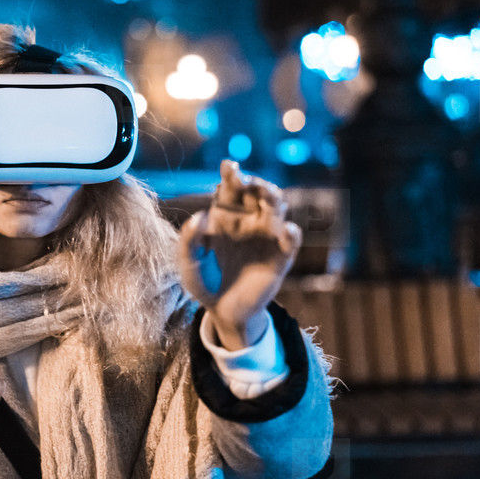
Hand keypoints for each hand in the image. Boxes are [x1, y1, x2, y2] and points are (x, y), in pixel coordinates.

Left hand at [177, 160, 301, 348]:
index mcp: (225, 216)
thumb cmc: (204, 281)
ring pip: (277, 209)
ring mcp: (266, 237)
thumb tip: (198, 217)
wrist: (222, 311)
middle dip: (255, 182)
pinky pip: (291, 241)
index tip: (229, 167)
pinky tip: (285, 229)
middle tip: (246, 181)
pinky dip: (291, 233)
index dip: (232, 174)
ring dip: (274, 199)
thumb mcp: (188, 263)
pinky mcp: (280, 258)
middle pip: (258, 192)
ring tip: (267, 196)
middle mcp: (248, 221)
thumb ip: (189, 241)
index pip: (231, 188)